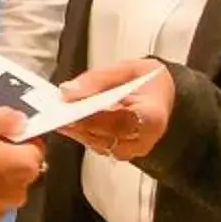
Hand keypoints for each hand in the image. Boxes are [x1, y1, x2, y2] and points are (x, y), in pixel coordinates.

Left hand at [58, 59, 175, 162]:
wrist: (163, 97)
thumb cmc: (150, 83)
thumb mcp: (128, 69)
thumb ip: (97, 79)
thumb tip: (69, 91)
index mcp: (152, 116)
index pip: (120, 121)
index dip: (94, 117)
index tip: (72, 108)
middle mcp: (144, 139)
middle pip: (106, 136)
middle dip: (80, 124)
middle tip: (57, 113)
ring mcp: (132, 149)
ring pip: (98, 144)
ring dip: (77, 130)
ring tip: (59, 116)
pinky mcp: (121, 152)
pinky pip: (97, 145)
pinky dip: (82, 133)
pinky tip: (69, 122)